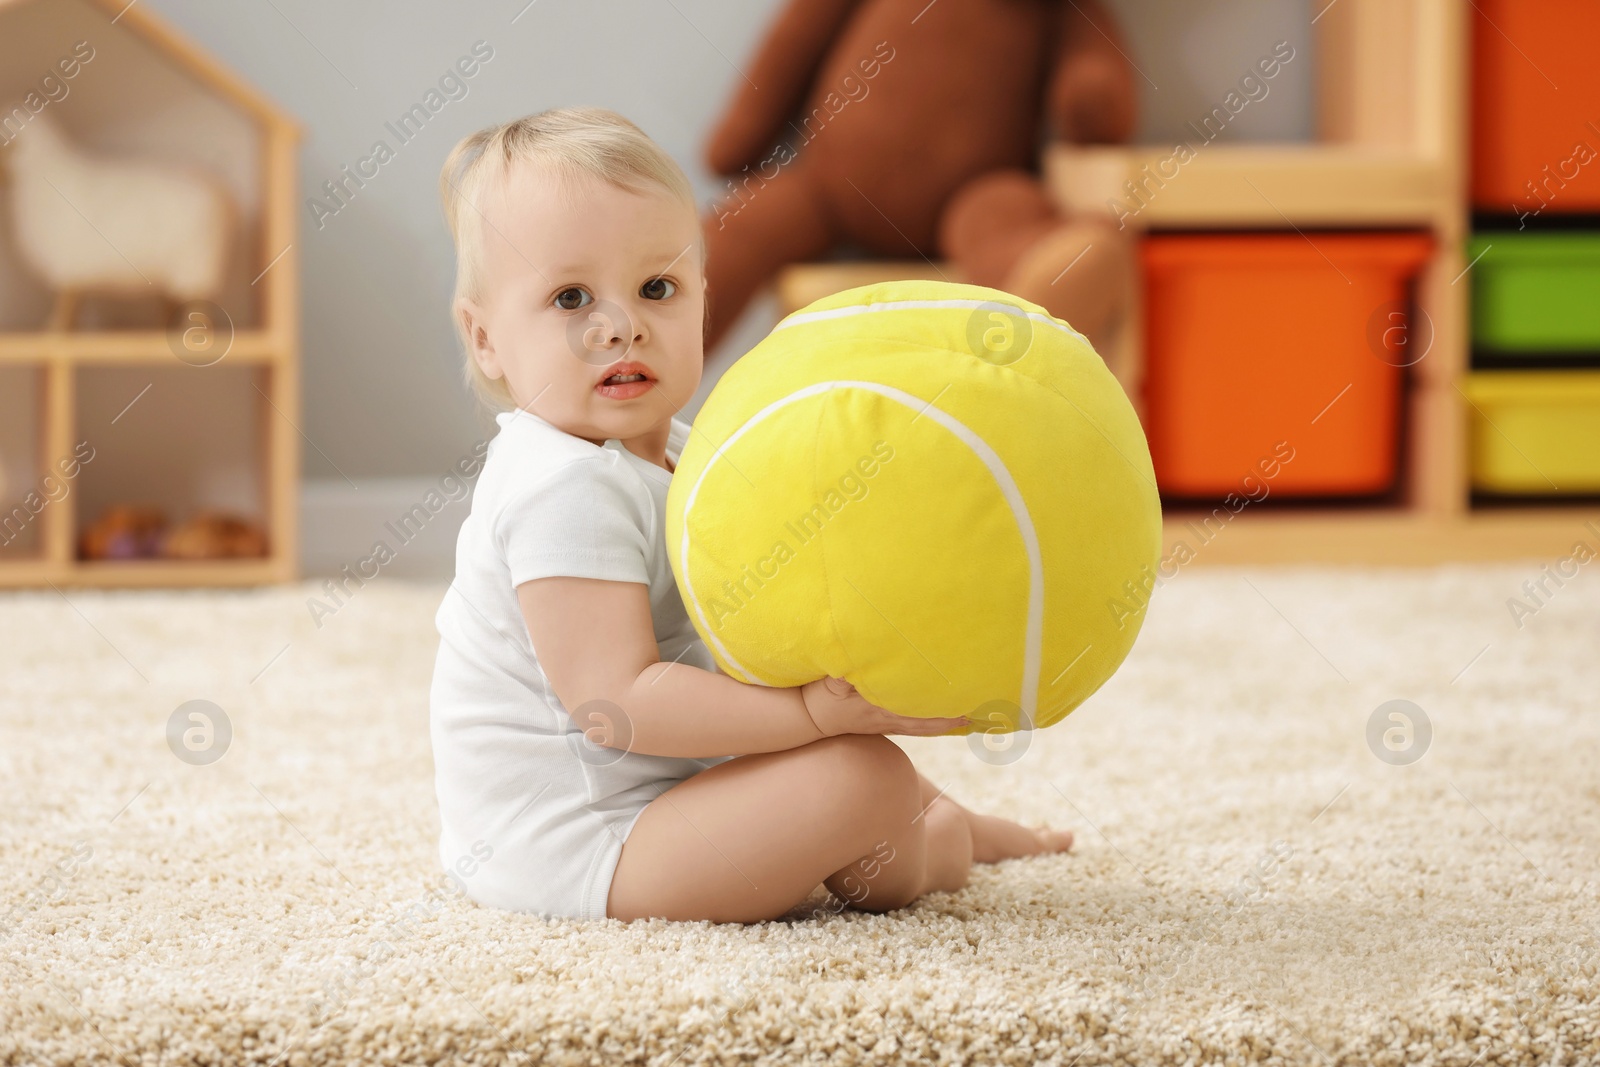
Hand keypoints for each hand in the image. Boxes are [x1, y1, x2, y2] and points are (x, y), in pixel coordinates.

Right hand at [800, 676, 970, 738]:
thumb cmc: (819, 696)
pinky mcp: (884, 723)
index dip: (940, 711)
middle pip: (928, 723)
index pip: (916, 711)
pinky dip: (934, 724)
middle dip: (954, 718)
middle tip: (982, 712)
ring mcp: (886, 724)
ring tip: (974, 717)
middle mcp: (887, 720)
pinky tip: (949, 719)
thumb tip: (863, 657)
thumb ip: (846, 671)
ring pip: (924, 727)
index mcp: (878, 708)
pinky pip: (915, 726)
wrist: (808, 719)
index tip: (964, 704)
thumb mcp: (830, 682)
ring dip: (948, 723)